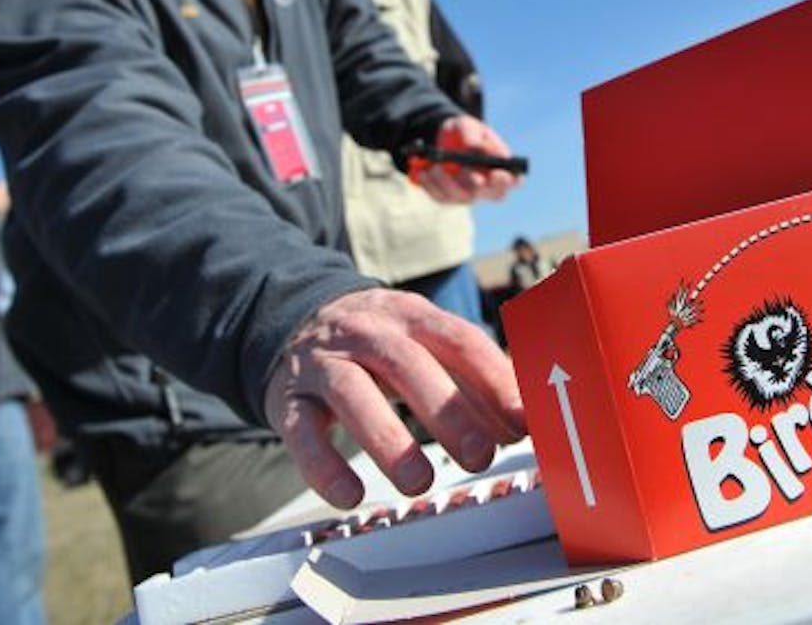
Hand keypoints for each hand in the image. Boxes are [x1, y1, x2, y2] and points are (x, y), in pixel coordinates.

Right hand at [264, 288, 525, 509]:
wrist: (296, 322)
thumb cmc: (378, 344)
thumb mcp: (424, 344)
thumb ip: (470, 381)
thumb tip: (517, 426)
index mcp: (411, 315)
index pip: (458, 338)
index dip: (493, 378)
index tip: (523, 419)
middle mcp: (367, 332)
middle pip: (408, 363)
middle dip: (448, 411)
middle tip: (481, 455)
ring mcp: (324, 363)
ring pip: (351, 393)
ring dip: (388, 439)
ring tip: (420, 482)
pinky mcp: (288, 399)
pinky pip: (302, 433)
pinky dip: (324, 466)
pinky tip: (350, 495)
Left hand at [416, 115, 520, 204]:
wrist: (442, 138)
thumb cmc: (463, 131)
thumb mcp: (467, 125)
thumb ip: (473, 135)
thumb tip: (475, 147)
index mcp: (501, 167)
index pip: (513, 180)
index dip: (509, 181)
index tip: (498, 174)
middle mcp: (489, 185)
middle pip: (492, 194)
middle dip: (477, 184)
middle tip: (464, 170)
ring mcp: (469, 194)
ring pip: (463, 197)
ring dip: (448, 183)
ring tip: (435, 167)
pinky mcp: (449, 197)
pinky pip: (442, 197)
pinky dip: (432, 185)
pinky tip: (424, 172)